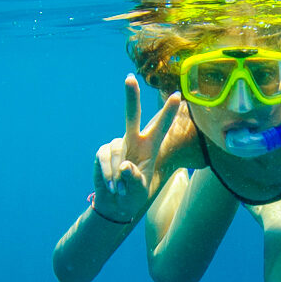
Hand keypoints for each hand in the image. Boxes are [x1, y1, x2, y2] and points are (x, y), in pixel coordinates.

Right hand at [91, 75, 180, 223]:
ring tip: (120, 189)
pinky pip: (104, 158)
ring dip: (117, 174)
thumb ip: (134, 179)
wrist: (115, 204)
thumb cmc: (134, 195)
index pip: (161, 126)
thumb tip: (124, 165)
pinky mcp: (103, 152)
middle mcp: (134, 140)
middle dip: (130, 97)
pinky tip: (111, 186)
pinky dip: (108, 174)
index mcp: (151, 147)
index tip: (177, 95)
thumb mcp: (139, 190)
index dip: (168, 112)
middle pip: (132, 115)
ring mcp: (117, 144)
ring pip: (116, 150)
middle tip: (129, 78)